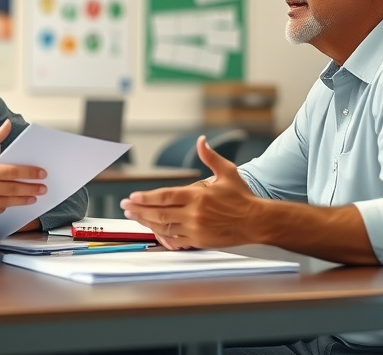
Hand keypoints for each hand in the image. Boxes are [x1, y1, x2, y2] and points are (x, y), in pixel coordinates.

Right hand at [0, 120, 47, 216]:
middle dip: (31, 188)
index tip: (41, 173)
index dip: (29, 173)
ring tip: (33, 197)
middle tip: (43, 188)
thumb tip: (7, 125)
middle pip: (13, 188)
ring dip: (23, 200)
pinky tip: (12, 203)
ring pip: (7, 202)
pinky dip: (5, 207)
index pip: (13, 171)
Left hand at [120, 135, 258, 249]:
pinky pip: (175, 240)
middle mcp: (194, 213)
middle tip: (125, 207)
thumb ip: (210, 157)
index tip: (132, 197)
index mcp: (198, 195)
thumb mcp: (227, 172)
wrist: (257, 222)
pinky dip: (161, 235)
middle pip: (159, 213)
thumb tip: (201, 141)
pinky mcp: (199, 241)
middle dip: (138, 210)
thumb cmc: (242, 197)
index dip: (145, 198)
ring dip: (146, 222)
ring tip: (134, 217)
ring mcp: (195, 229)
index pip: (165, 196)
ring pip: (163, 227)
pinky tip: (153, 230)